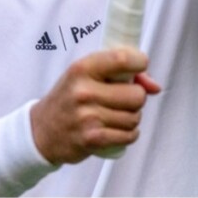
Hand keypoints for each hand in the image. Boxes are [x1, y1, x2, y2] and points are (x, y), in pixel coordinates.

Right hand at [29, 48, 160, 163]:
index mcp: (82, 68)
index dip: (140, 62)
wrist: (42, 131)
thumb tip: (155, 86)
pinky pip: (128, 136)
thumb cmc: (69, 98)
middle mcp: (84, 91)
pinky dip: (128, 134)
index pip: (123, 59)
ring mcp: (88, 116)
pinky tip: (116, 129)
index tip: (139, 66)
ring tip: (116, 115)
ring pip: (134, 117)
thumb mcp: (86, 75)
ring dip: (132, 118)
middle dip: (136, 98)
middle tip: (123, 99)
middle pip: (136, 95)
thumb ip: (121, 73)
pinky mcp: (92, 139)